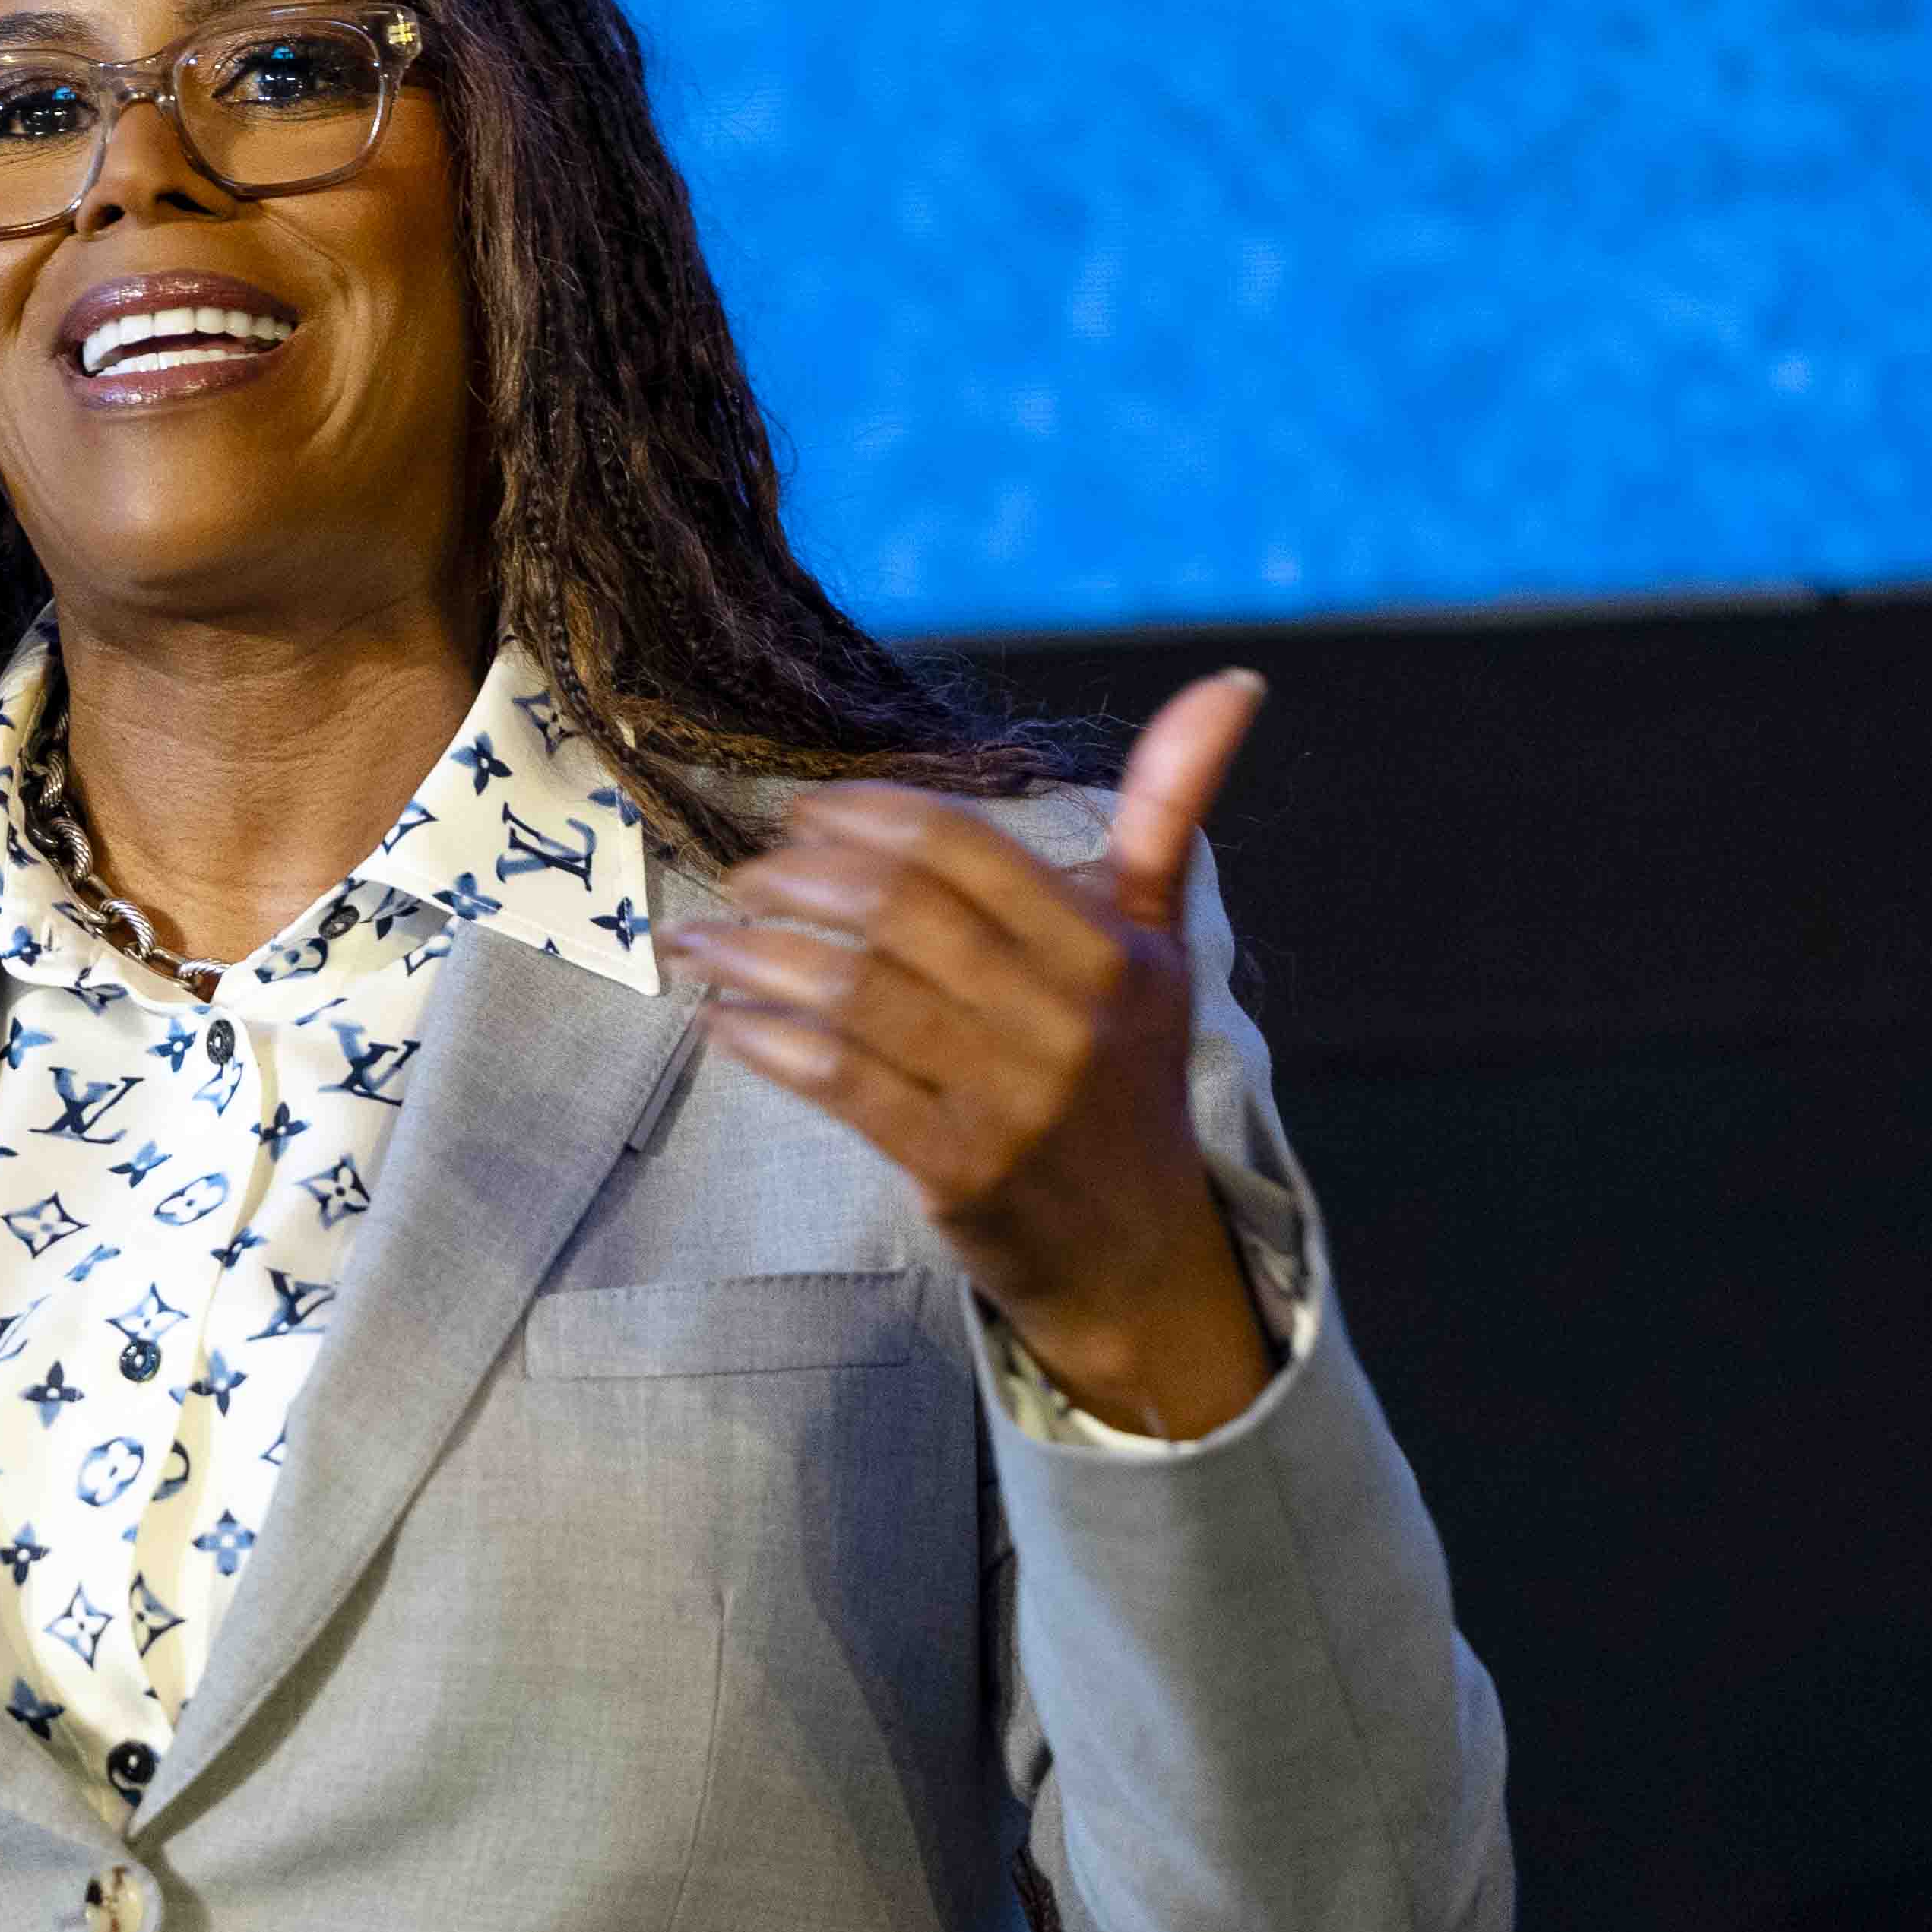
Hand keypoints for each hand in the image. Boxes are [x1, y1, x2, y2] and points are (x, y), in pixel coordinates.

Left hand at [670, 670, 1275, 1437]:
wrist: (1134, 1249)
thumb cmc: (1127, 1070)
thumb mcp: (1160, 940)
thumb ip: (1169, 810)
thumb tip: (1230, 683)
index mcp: (1113, 950)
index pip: (967, 849)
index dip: (870, 817)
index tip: (805, 810)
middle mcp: (1068, 1019)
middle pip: (899, 914)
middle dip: (799, 880)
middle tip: (744, 872)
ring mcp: (1011, 1098)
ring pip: (856, 995)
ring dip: (757, 956)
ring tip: (700, 940)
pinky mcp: (956, 1166)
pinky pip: (840, 1081)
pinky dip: (766, 1042)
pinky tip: (721, 1019)